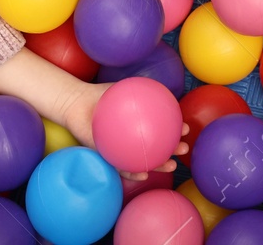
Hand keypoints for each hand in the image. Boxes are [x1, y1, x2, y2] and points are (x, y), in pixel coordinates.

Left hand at [60, 80, 190, 181]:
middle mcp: (130, 139)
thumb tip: (162, 89)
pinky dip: (132, 172)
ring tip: (170, 165)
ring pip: (142, 162)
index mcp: (137, 125)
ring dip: (159, 166)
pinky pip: (121, 167)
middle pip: (156, 149)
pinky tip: (143, 174)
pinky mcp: (106, 157)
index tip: (186, 129)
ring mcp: (120, 150)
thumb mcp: (124, 89)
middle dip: (173, 152)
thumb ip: (142, 90)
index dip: (174, 132)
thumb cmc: (100, 95)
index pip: (160, 130)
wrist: (76, 103)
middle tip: (183, 149)